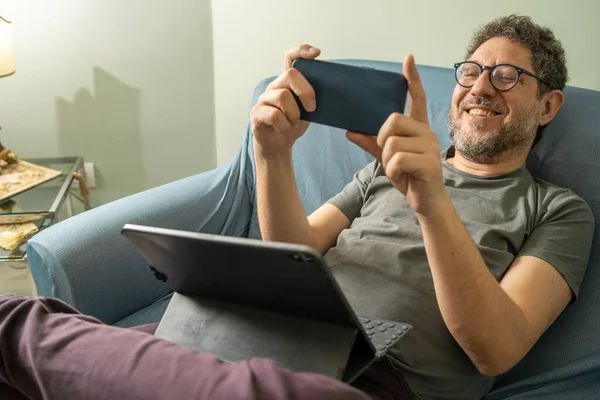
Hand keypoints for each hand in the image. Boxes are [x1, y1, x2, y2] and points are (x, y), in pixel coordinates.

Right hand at [251, 44, 320, 157]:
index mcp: (287, 82)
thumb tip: (335, 93)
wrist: (278, 146)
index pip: (291, 56)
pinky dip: (285, 124)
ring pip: (283, 96)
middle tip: (312, 108)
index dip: (302, 50)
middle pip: (290, 74)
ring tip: (294, 122)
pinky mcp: (257, 114)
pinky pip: (274, 115)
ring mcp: (264, 99)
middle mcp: (274, 86)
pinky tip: (285, 128)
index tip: (317, 54)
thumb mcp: (308, 109)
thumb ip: (314, 97)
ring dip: (294, 113)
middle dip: (306, 91)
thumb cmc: (293, 125)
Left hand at [347, 55, 446, 216]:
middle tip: (388, 156)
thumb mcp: (387, 158)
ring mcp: (429, 147)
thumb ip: (371, 143)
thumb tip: (349, 131)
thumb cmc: (409, 176)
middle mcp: (426, 132)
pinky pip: (397, 160)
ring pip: (392, 143)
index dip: (412, 79)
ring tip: (397, 170)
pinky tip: (402, 177)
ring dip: (386, 160)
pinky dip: (392, 171)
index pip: (416, 98)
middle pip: (392, 120)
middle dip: (382, 139)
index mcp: (418, 128)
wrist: (426, 202)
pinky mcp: (429, 163)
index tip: (408, 59)